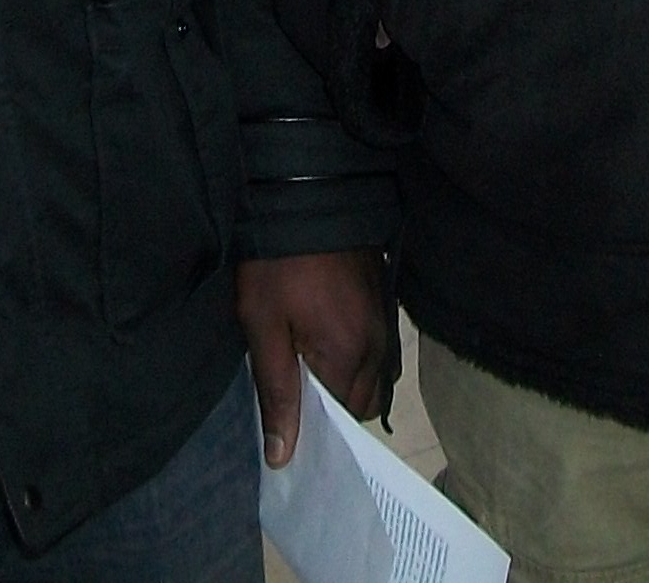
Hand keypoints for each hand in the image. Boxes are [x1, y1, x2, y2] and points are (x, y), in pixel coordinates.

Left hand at [237, 249, 393, 467]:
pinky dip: (358, 358)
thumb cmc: (277, 263)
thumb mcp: (262, 326)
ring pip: (376, 377)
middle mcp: (378, 345)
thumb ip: (276, 393)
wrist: (306, 192)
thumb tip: (283, 455)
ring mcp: (385, 321)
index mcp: (349, 356)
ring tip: (309, 362)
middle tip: (295, 386)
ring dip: (348, 381)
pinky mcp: (385, 301)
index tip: (289, 413)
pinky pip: (379, 351)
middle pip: (364, 402)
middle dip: (334, 404)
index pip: (343, 418)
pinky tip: (328, 339)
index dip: (316, 423)